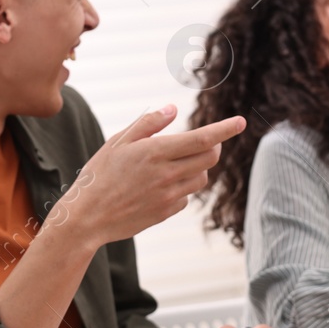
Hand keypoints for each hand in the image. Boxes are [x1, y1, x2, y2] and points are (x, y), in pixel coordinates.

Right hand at [51, 106, 245, 246]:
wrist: (87, 218)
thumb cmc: (98, 175)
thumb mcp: (118, 142)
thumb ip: (148, 123)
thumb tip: (173, 110)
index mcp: (155, 152)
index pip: (202, 139)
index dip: (225, 129)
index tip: (241, 122)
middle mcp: (167, 174)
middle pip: (209, 157)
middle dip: (212, 146)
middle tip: (201, 142)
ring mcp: (168, 196)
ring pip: (201, 178)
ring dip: (197, 167)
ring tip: (175, 164)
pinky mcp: (166, 212)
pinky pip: (186, 197)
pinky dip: (182, 188)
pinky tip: (161, 186)